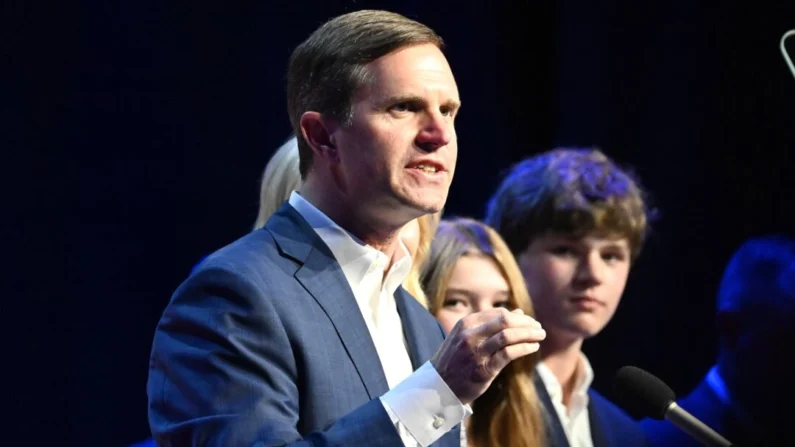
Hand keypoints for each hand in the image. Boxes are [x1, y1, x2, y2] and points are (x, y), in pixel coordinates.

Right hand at [430, 308, 544, 404]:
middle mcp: (470, 335)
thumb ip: (491, 325)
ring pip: (508, 336)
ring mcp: (476, 352)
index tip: (530, 322)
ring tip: (540, 336)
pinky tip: (533, 348)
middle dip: (526, 323)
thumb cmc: (456, 359)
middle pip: (505, 321)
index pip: (499, 313)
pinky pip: (508, 354)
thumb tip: (519, 312)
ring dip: (529, 334)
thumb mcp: (468, 336)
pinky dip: (524, 348)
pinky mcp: (483, 369)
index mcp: (466, 324)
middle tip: (539, 328)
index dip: (518, 316)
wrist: (439, 386)